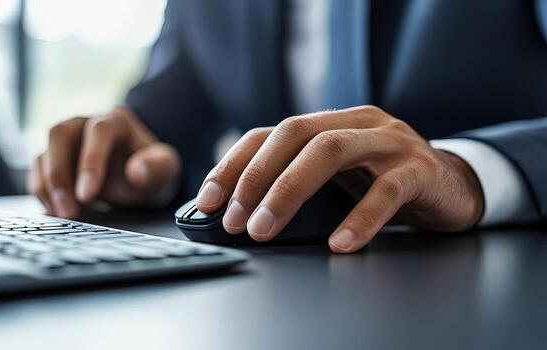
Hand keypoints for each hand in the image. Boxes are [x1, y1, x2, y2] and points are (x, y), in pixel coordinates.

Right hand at [28, 107, 180, 217]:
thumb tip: (135, 172)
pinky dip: (42, 192)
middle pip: (59, 134)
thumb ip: (156, 167)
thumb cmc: (150, 168)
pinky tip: (55, 211)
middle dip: (60, 175)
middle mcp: (85, 123)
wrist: (139, 174)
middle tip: (69, 211)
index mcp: (116, 121)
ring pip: (44, 153)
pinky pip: (37, 170)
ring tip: (63, 216)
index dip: (90, 161)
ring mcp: (67, 139)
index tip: (87, 195)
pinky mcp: (53, 157)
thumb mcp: (164, 169)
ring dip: (48, 187)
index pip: (98, 131)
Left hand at [195, 105, 483, 252]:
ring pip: (331, 152)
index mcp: (330, 122)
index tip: (208, 201)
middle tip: (235, 221)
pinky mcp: (420, 169)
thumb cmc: (382, 185)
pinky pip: (386, 191)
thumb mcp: (337, 180)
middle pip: (294, 134)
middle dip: (256, 178)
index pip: (270, 133)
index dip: (234, 164)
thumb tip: (242, 214)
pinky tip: (340, 245)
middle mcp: (357, 123)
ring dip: (289, 191)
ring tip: (265, 230)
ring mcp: (390, 141)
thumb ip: (300, 183)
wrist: (452, 186)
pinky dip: (359, 219)